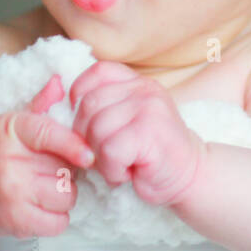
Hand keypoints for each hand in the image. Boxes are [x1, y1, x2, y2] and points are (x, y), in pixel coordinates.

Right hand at [0, 74, 93, 239]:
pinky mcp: (16, 221)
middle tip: (49, 170)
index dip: (74, 145)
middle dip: (67, 171)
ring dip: (64, 196)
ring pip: (67, 196)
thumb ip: (41, 104)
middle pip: (65, 168)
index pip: (49, 133)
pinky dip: (57, 218)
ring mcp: (11, 193)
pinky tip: (42, 208)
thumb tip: (60, 82)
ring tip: (45, 189)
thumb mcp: (13, 123)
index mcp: (10, 130)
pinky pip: (59, 222)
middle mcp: (9, 162)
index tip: (89, 155)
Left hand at [69, 61, 206, 206]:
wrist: (191, 178)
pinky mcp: (149, 132)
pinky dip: (111, 170)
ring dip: (100, 158)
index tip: (86, 124)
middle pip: (88, 105)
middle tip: (105, 156)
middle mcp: (144, 89)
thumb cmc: (151, 155)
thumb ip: (103, 107)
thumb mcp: (126, 121)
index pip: (96, 73)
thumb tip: (59, 104)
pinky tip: (127, 173)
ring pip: (95, 130)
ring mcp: (148, 108)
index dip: (80, 96)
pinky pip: (108, 150)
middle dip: (86, 137)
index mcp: (137, 82)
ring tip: (119, 165)